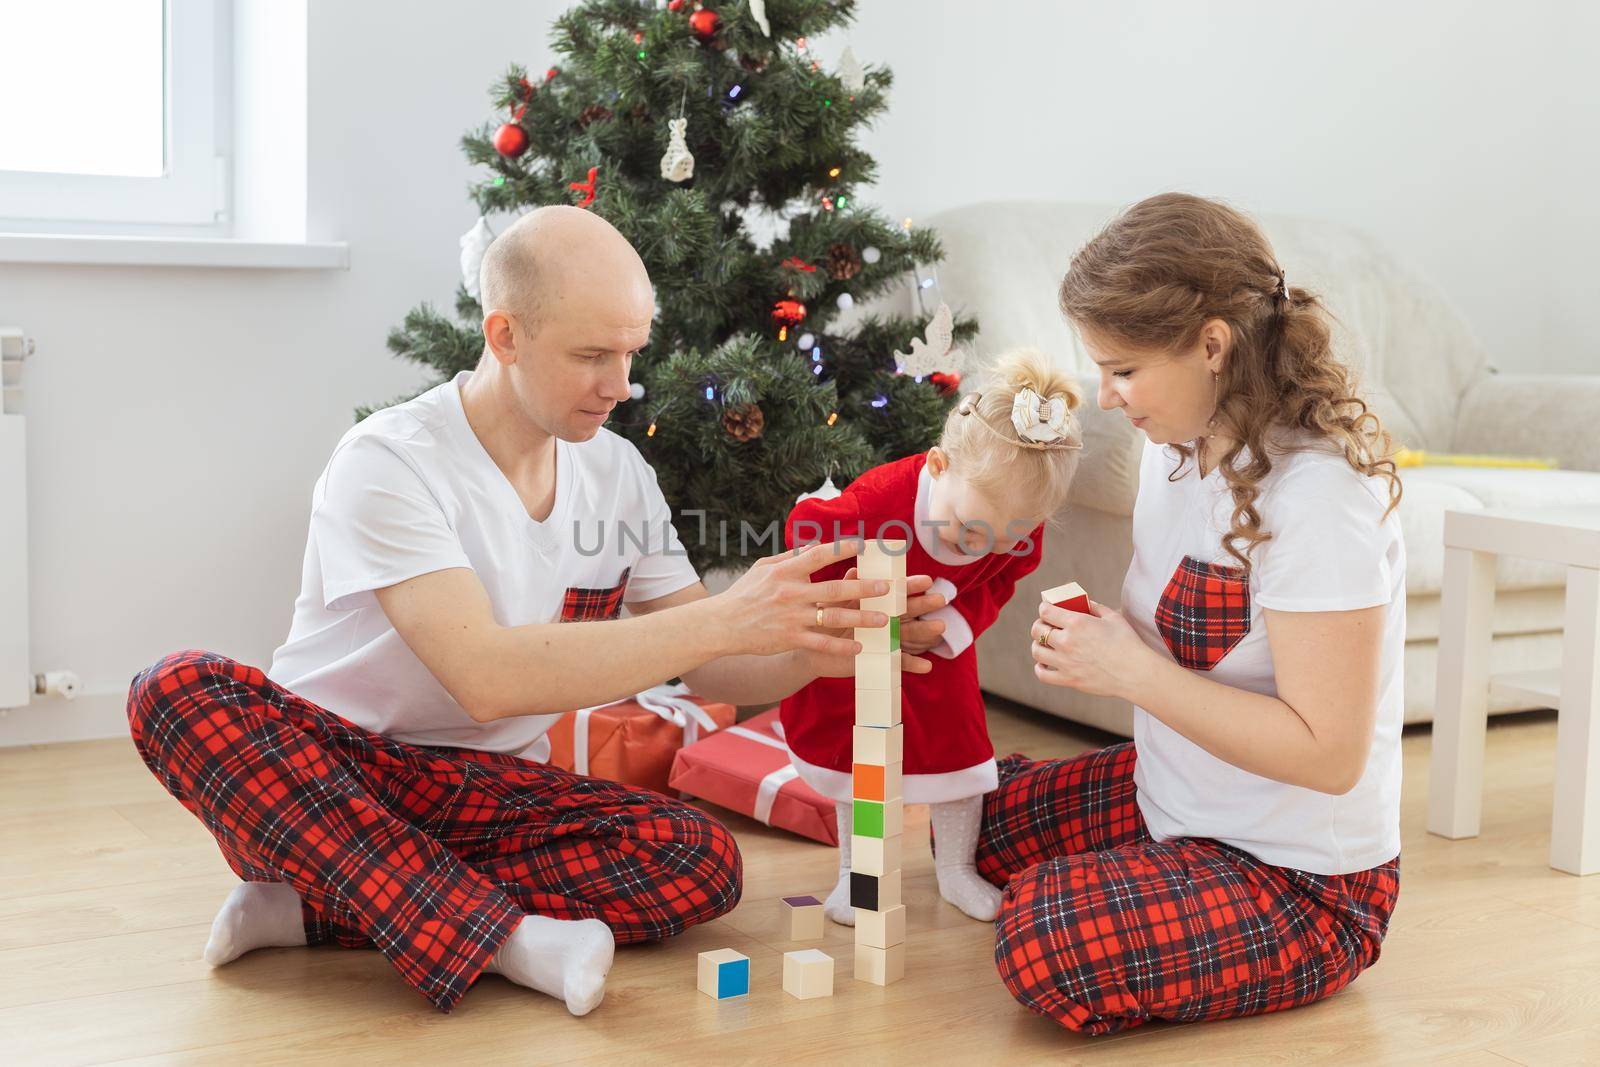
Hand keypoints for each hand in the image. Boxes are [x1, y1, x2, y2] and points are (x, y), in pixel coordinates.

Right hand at [711, 541, 892, 660]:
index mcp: (785, 572)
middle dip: (863, 588)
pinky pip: (821, 642)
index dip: (842, 548)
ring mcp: (792, 617)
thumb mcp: (762, 568)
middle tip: (887, 587)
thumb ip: (789, 557)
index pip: (818, 555)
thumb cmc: (743, 594)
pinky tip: (859, 646)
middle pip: (834, 589)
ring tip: (883, 620)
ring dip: (861, 618)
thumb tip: (813, 544)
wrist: (722, 625)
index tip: (864, 545)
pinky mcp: (790, 638)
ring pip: (833, 617)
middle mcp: (791, 593)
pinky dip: (841, 646)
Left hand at [804, 568, 937, 678]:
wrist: (811, 649)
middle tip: (941, 599)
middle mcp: (883, 619)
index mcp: (872, 602)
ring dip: (924, 630)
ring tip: (939, 626)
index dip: (910, 586)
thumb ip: (844, 589)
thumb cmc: (822, 621)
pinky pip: (897, 663)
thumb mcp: (831, 604)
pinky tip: (926, 666)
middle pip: (906, 610)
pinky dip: (910, 665)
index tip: (927, 580)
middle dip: (923, 604)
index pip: (894, 592)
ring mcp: (883, 640)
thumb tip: (854, 571)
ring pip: (906, 634)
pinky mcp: (880, 659)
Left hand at [1029, 600, 1162, 699]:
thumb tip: (1081, 603)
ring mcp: (1065, 662)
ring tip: (1045, 644)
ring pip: (1036, 651)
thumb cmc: (1127, 643)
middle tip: (1045, 626)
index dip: (1044, 608)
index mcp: (1077, 623)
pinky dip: (1040, 667)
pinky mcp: (1068, 680)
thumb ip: (1093, 607)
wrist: (1135, 673)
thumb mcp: (1112, 617)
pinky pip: (1042, 674)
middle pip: (1037, 630)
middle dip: (1039, 625)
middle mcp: (1067, 642)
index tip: (1046, 610)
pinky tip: (1046, 663)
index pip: (1046, 611)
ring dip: (1038, 645)